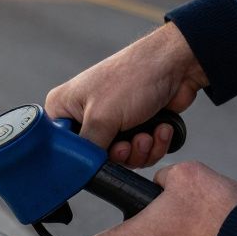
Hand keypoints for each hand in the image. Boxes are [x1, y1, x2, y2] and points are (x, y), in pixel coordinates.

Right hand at [45, 23, 207, 166]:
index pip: (60, 146)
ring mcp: (112, 121)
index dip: (80, 157)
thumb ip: (87, 149)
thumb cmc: (132, 78)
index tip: (98, 156)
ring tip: (147, 134)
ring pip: (122, 158)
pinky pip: (141, 152)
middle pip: (95, 157)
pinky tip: (160, 129)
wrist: (176, 64)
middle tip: (128, 143)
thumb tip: (83, 171)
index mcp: (65, 107)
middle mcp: (85, 115)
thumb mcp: (101, 117)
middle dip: (120, 155)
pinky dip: (154, 145)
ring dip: (140, 151)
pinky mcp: (136, 127)